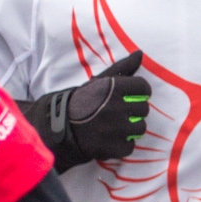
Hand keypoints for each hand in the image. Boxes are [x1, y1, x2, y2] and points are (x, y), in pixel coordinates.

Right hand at [25, 50, 150, 171]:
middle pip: (144, 109)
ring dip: (129, 129)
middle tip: (117, 113)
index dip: (139, 92)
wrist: (56, 128)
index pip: (143, 87)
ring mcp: (114, 129)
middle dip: (133, 111)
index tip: (131, 96)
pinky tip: (109, 139)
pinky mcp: (111, 147)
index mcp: (113, 88)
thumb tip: (139, 53)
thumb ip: (122, 68)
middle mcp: (115, 108)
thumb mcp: (98, 82)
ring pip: (140, 129)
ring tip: (113, 126)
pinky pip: (130, 146)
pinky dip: (121, 145)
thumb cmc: (81, 102)